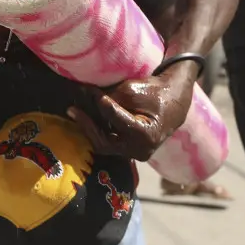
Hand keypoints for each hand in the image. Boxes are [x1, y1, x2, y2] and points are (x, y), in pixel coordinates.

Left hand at [68, 67, 194, 161]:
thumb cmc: (154, 93)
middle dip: (86, 125)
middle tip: (71, 109)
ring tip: (75, 111)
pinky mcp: (129, 150)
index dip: (100, 104)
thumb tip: (84, 93)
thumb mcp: (132, 90)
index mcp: (145, 135)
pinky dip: (97, 130)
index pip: (115, 119)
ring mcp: (134, 154)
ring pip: (105, 144)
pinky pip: (109, 142)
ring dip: (89, 128)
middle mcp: (139, 151)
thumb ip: (109, 96)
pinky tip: (85, 117)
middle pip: (105, 142)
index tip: (88, 90)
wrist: (173, 103)